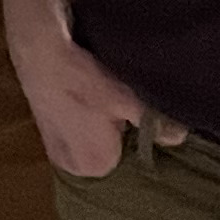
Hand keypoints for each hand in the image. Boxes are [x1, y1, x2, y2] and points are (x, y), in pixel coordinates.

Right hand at [8, 26, 177, 178]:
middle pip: (112, 153)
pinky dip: (83, 118)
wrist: (39, 51)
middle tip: (126, 104)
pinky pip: (76, 133)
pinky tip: (88, 95)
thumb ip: (155, 121)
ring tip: (106, 97)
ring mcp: (55, 151)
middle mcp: (73, 167)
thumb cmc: (83, 78)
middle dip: (122, 133)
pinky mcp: (45, 132)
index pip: (132, 160)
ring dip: (102, 125)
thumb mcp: (125, 96)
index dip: (141, 136)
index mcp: (94, 166)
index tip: (146, 116)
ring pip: (94, 142)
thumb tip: (181, 137)